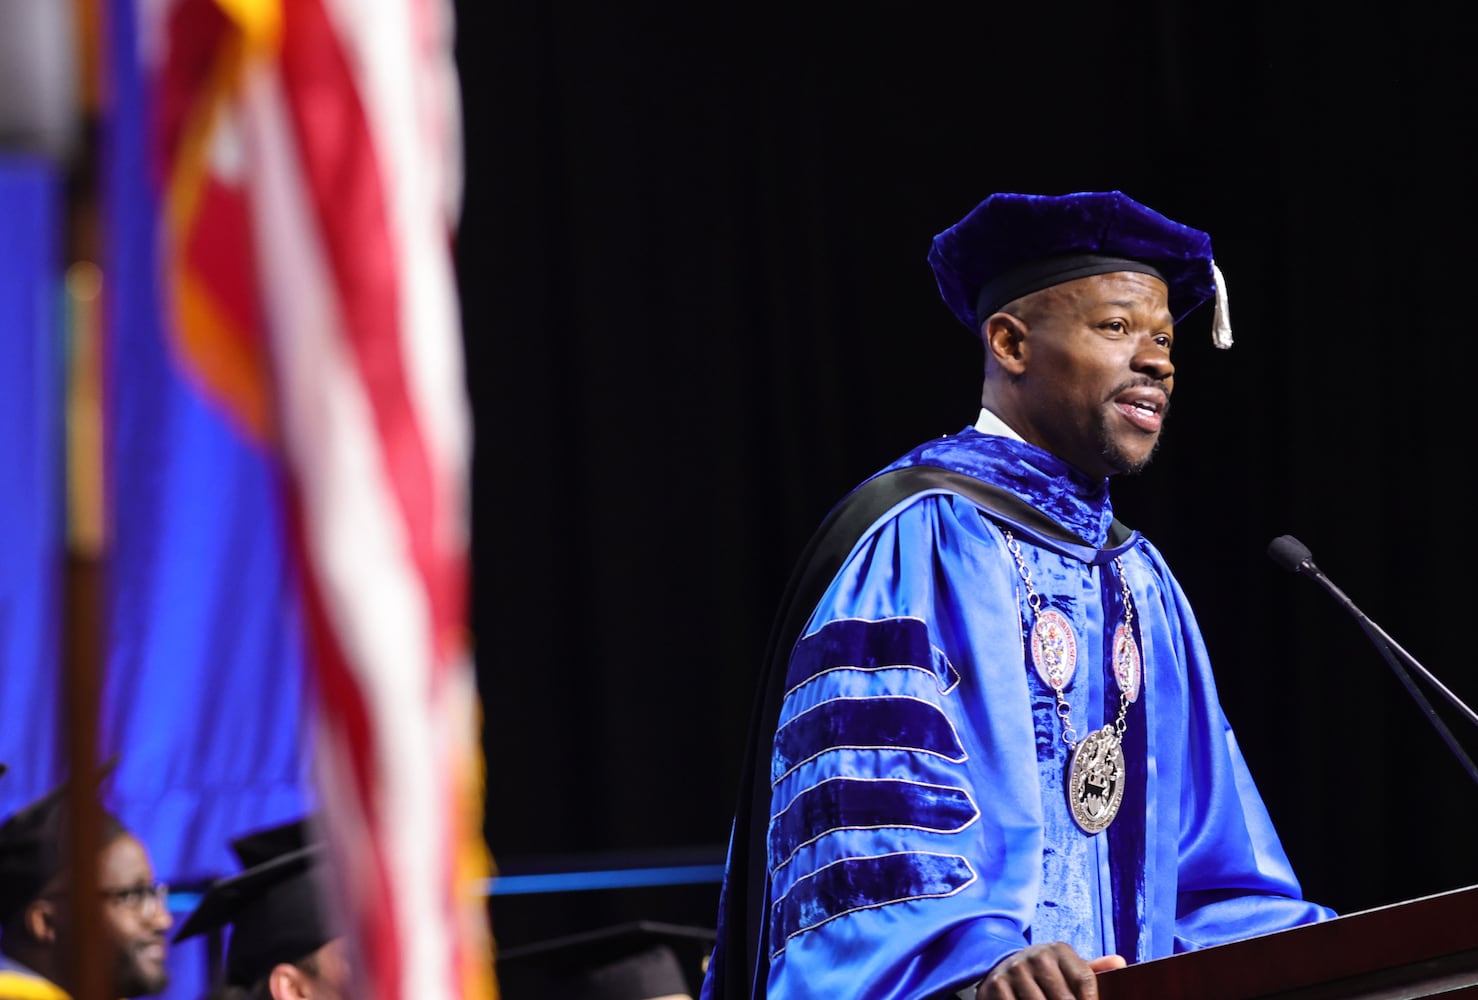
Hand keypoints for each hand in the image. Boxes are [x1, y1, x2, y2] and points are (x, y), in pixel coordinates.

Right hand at [975, 942, 1125, 998]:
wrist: (1001, 963)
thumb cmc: (1044, 972)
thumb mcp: (1066, 966)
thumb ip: (1093, 969)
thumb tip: (1119, 962)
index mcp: (1059, 950)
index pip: (1085, 979)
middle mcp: (1037, 955)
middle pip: (1065, 999)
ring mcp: (1015, 970)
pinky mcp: (996, 985)